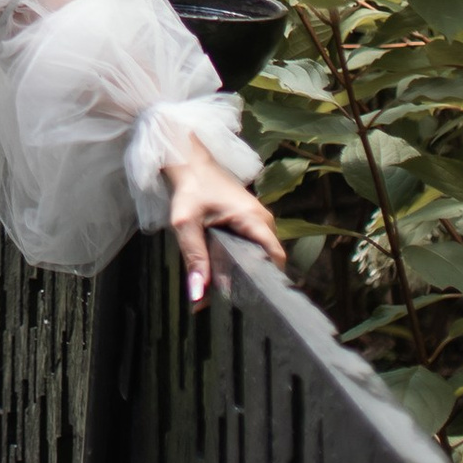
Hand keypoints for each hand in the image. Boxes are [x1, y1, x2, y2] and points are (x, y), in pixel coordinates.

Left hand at [163, 142, 285, 308]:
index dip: (267, 282)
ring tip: (224, 294)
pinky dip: (238, 259)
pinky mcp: (248, 219)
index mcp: (256, 220)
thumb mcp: (186, 222)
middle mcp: (263, 220)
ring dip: (242, 271)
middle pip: (266, 259)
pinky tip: (222, 273)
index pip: (276, 259)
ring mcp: (257, 219)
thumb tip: (199, 295)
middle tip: (230, 303)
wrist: (188, 160)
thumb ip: (194, 257)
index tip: (251, 301)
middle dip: (250, 281)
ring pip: (258, 253)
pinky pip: (250, 244)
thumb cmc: (189, 187)